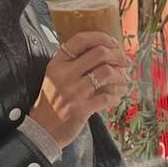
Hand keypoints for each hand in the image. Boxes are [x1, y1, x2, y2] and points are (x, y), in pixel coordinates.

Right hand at [29, 32, 127, 148]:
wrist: (42, 129)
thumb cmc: (52, 101)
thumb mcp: (55, 76)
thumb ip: (74, 63)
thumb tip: (105, 52)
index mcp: (58, 63)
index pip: (81, 39)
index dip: (101, 37)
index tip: (113, 43)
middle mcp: (64, 74)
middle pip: (99, 53)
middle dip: (118, 55)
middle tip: (125, 62)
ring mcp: (73, 91)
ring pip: (107, 72)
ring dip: (120, 76)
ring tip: (122, 81)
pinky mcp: (81, 109)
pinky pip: (107, 97)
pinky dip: (115, 97)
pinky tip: (114, 98)